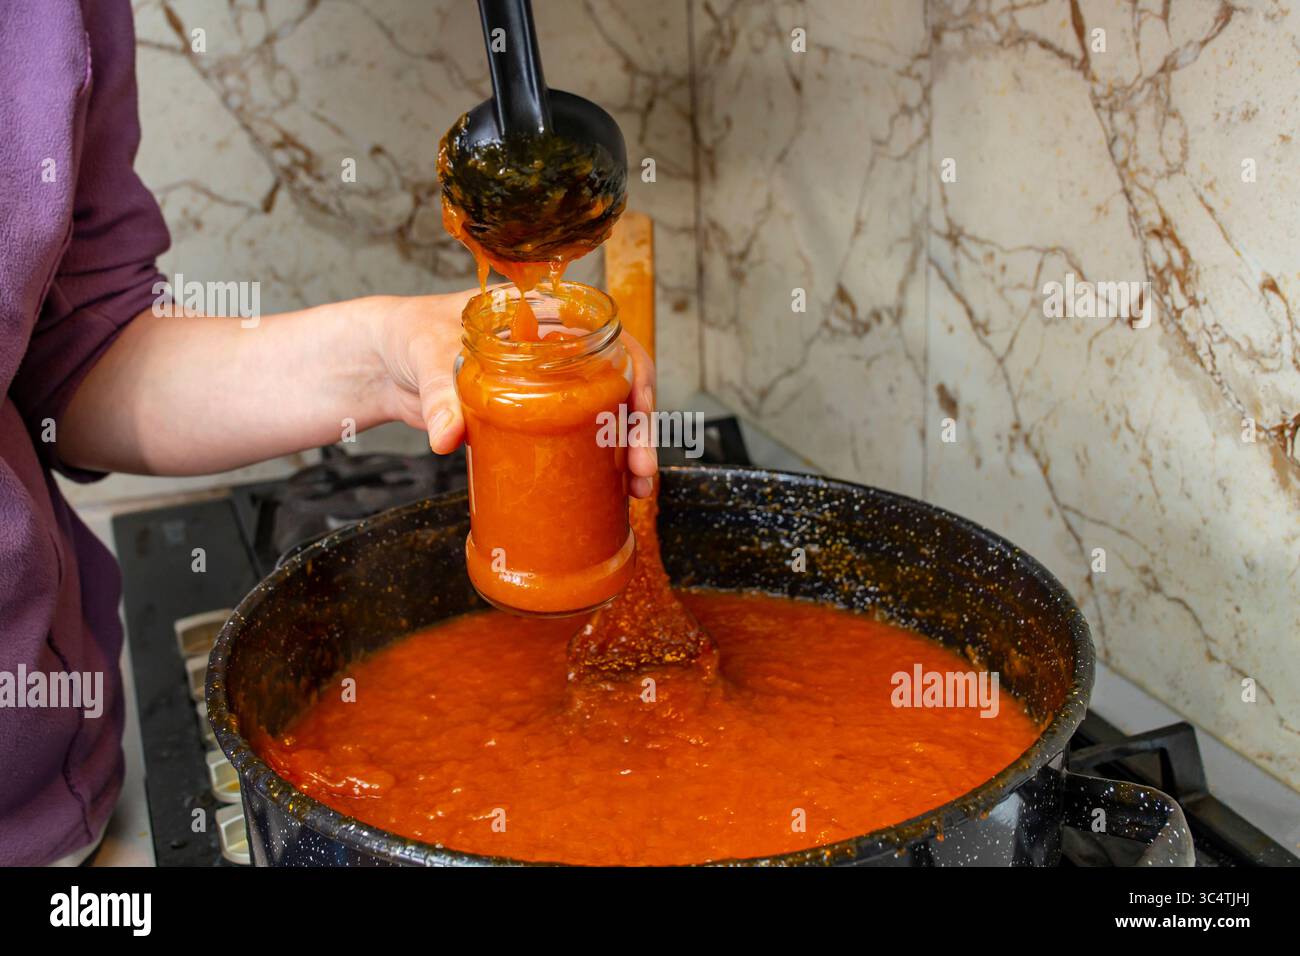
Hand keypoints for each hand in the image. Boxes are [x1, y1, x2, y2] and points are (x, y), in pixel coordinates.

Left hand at [370, 291, 658, 497]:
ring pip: (604, 419)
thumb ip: (441, 393)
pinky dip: (598, 467)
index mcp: (547, 317)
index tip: (639, 413)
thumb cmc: (409, 334)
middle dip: (640, 429)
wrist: (381, 364)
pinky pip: (574, 443)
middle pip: (619, 387)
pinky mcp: (530, 425)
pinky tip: (615, 493)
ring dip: (629, 454)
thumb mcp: (428, 353)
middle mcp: (558, 353)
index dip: (637, 377)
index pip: (612, 341)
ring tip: (638, 491)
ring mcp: (548, 391)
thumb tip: (447, 437)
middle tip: (642, 468)